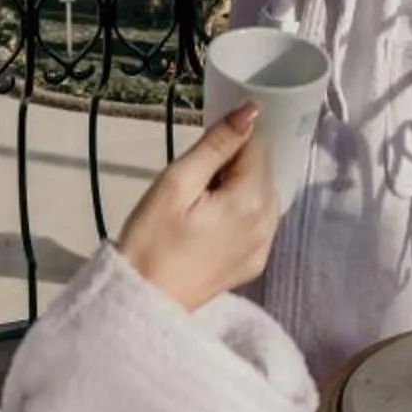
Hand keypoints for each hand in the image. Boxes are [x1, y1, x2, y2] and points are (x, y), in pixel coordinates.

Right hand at [117, 104, 278, 312]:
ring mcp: (264, 247)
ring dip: (238, 189)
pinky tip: (210, 225)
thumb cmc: (151, 238)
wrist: (143, 299)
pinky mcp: (254, 264)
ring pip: (263, 195)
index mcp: (252, 201)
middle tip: (195, 185)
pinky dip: (241, 213)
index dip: (229, 144)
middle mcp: (268, 223)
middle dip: (234, 167)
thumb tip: (252, 111)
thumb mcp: (176, 183)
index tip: (201, 158)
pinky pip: (258, 222)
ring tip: (200, 205)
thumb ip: (217, 145)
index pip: (257, 147)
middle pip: (263, 171)